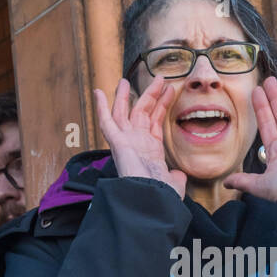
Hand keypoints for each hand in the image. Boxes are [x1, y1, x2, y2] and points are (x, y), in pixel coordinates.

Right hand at [94, 76, 186, 197]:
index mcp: (150, 151)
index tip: (169, 90)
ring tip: (125, 79)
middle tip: (158, 77)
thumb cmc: (162, 195)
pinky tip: (98, 92)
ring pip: (125, 112)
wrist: (153, 199)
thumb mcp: (174, 183)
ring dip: (125, 95)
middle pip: (142, 112)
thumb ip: (176, 176)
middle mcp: (137, 144)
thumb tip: (178, 175)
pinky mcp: (117, 143)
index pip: (155, 122)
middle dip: (150, 94)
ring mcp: (126, 142)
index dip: (162, 105)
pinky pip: (107, 122)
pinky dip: (101, 107)